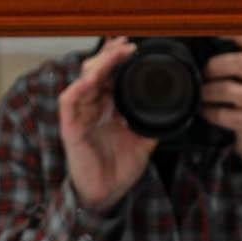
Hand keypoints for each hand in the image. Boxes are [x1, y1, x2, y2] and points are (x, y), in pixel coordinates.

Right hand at [58, 37, 158, 212]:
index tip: (134, 47)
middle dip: (111, 54)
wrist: (106, 195)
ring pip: (83, 79)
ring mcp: (81, 116)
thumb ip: (152, 123)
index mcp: (108, 108)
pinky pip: (69, 101)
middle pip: (96, 70)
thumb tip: (172, 109)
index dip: (118, 58)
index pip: (110, 75)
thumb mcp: (143, 142)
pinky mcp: (70, 128)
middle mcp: (93, 108)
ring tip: (114, 55)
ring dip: (99, 64)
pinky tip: (91, 79)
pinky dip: (78, 87)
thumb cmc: (118, 170)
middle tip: (127, 45)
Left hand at [201, 35, 241, 172]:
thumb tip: (205, 42)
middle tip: (204, 73)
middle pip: (241, 63)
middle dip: (215, 66)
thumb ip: (237, 60)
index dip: (233, 34)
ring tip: (202, 94)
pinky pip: (225, 115)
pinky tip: (206, 111)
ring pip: (231, 90)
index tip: (212, 31)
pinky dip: (210, 112)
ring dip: (209, 91)